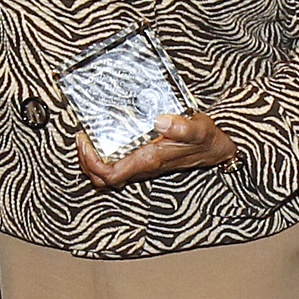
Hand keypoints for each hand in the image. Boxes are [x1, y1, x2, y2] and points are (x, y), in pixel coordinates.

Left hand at [79, 112, 238, 189]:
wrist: (217, 148)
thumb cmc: (207, 139)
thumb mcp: (199, 128)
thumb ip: (183, 126)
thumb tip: (160, 120)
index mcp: (149, 160)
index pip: (111, 174)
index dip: (92, 162)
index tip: (86, 141)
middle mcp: (142, 167)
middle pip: (102, 178)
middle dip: (85, 161)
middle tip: (82, 137)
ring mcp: (141, 166)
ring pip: (106, 175)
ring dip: (91, 160)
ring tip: (87, 137)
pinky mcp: (143, 161)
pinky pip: (115, 166)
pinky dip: (102, 155)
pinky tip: (102, 137)